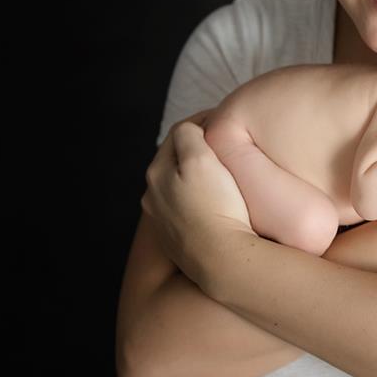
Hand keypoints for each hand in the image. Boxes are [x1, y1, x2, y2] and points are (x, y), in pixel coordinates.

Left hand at [141, 109, 253, 286]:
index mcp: (156, 172)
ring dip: (196, 174)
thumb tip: (189, 129)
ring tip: (222, 171)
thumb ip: (189, 135)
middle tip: (224, 142)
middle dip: (197, 148)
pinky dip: (199, 198)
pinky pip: (187, 208)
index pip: (179, 134)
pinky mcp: (178, 240)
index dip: (203, 121)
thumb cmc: (215, 206)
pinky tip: (216, 201)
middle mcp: (153, 196)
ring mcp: (164, 221)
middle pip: (176, 160)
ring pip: (180, 185)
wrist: (222, 258)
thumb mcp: (201, 159)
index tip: (224, 119)